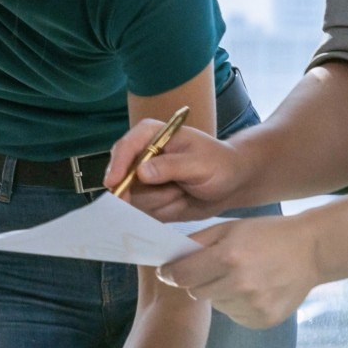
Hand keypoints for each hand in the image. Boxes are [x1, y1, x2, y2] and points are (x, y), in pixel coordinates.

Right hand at [111, 119, 252, 220]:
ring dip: (158, 202)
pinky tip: (178, 203)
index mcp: (152, 135)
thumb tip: (141, 172)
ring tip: (182, 193)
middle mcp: (142, 155)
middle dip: (140, 191)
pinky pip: (142, 211)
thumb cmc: (220, 165)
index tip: (114, 184)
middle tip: (169, 195)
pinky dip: (160, 212)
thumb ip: (171, 166)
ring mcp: (142, 179)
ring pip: (132, 197)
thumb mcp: (200, 164)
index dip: (118, 165)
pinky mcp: (148, 198)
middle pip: (121, 176)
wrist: (233, 184)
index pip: (126, 147)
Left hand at [156, 214, 321, 329]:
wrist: (311, 251)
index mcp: (228, 258)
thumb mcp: (229, 227)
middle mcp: (240, 285)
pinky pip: (234, 315)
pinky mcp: (264, 320)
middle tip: (215, 269)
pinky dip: (237, 305)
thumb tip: (169, 260)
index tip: (169, 271)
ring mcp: (254, 306)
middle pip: (195, 292)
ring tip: (241, 277)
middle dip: (198, 280)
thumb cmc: (266, 234)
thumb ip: (197, 243)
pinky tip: (253, 290)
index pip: (181, 276)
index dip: (171, 273)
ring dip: (219, 293)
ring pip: (215, 305)